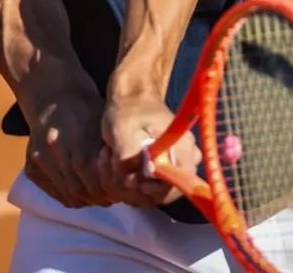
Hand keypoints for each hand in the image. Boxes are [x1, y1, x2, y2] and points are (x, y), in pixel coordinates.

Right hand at [24, 83, 123, 208]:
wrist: (52, 94)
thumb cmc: (87, 106)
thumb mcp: (106, 121)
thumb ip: (115, 149)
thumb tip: (134, 179)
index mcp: (76, 131)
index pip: (95, 176)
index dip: (111, 186)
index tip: (123, 186)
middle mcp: (54, 145)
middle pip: (82, 188)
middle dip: (102, 194)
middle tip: (115, 193)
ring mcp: (40, 157)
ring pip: (69, 194)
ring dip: (89, 197)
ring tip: (101, 191)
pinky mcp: (31, 167)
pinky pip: (56, 193)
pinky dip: (72, 196)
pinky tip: (83, 187)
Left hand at [100, 92, 201, 206]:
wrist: (130, 98)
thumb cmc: (128, 110)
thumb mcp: (123, 130)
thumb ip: (131, 156)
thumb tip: (136, 181)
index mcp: (183, 148)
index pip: (179, 187)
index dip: (156, 191)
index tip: (134, 182)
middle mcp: (184, 159)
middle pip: (162, 193)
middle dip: (133, 184)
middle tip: (111, 163)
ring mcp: (173, 165)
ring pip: (150, 191)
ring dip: (124, 180)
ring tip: (108, 157)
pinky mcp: (161, 169)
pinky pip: (144, 185)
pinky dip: (125, 177)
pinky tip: (112, 160)